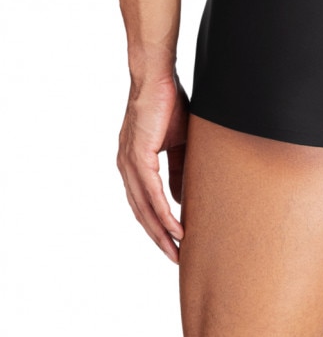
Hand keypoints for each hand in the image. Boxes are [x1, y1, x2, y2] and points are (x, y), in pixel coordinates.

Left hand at [117, 73, 188, 262]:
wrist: (158, 78)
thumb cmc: (170, 104)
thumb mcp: (180, 144)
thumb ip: (179, 171)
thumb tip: (181, 198)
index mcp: (134, 164)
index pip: (144, 203)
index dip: (158, 226)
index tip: (174, 244)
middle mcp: (126, 167)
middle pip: (141, 213)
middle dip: (158, 238)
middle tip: (176, 258)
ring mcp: (129, 163)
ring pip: (144, 207)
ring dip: (160, 232)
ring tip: (177, 249)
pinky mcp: (138, 156)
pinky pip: (150, 192)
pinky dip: (163, 212)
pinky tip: (175, 227)